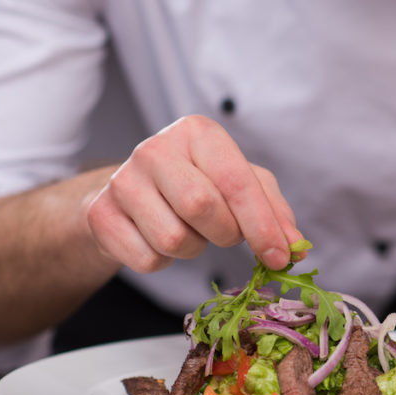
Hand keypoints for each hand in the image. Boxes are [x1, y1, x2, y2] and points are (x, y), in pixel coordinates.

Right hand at [85, 115, 303, 272]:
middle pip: (202, 207)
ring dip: (194, 249)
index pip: (236, 181)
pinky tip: (159, 239)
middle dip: (226, 233)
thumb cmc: (200, 183)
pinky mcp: (100, 214)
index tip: (280, 257)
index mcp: (197, 132)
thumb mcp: (242, 184)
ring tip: (189, 230)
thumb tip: (295, 248)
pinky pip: (147, 260)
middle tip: (226, 233)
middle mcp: (155, 148)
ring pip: (174, 239)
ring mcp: (122, 180)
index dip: (262, 225)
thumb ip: (274, 211)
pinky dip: (164, 262)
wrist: (134, 193)